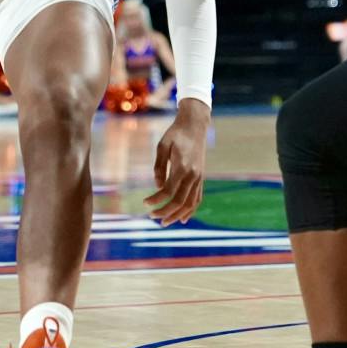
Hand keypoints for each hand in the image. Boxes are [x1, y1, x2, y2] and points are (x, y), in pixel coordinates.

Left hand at [145, 102, 208, 224]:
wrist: (195, 125)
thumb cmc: (176, 134)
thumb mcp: (162, 146)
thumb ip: (159, 167)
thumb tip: (158, 187)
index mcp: (182, 167)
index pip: (168, 191)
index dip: (156, 200)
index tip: (144, 203)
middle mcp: (193, 175)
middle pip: (179, 202)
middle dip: (165, 212)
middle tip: (152, 217)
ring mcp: (199, 178)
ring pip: (190, 204)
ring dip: (177, 216)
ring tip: (164, 222)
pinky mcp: (201, 178)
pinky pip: (197, 199)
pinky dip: (190, 210)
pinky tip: (183, 219)